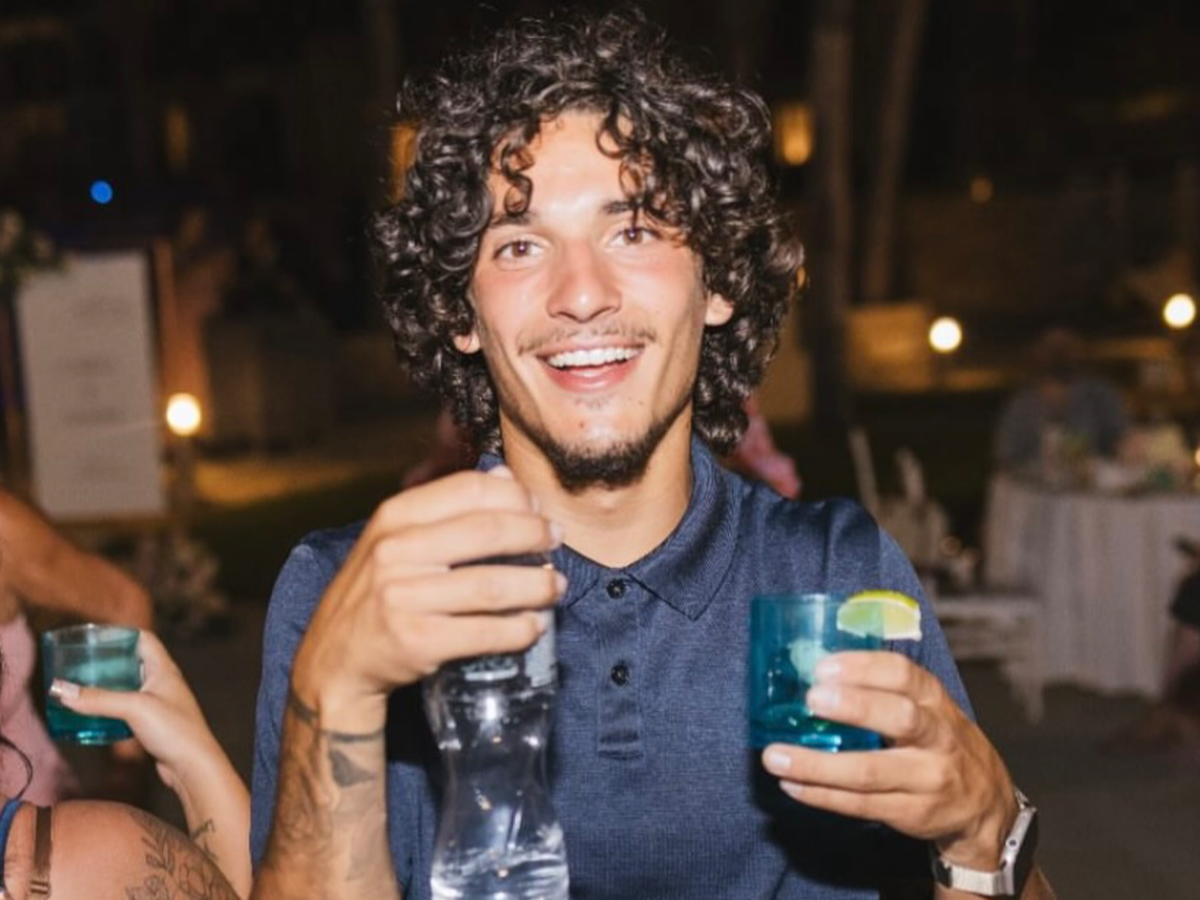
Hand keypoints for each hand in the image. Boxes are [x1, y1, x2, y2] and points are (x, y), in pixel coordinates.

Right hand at [49, 630, 225, 797]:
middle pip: (134, 663)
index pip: (144, 639)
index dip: (122, 634)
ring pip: (130, 687)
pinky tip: (95, 714)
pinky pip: (129, 709)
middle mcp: (164, 682)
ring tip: (82, 687)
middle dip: (108, 662)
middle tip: (80, 664)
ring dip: (109, 686)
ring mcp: (160, 703)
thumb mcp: (134, 708)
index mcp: (164, 669)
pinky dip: (112, 707)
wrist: (194, 765)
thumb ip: (98, 699)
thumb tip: (61, 690)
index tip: (95, 637)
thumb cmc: (174, 730)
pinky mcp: (154, 723)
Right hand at [291, 466, 565, 731]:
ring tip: (555, 587)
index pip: (469, 489)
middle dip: (535, 535)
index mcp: (393, 517)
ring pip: (493, 585)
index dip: (516, 496)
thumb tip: (504, 476)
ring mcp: (403, 597)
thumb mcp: (395, 540)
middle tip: (556, 542)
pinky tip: (533, 626)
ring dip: (537, 586)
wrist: (335, 660)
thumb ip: (445, 508)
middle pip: (488, 531)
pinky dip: (519, 630)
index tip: (539, 509)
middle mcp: (394, 551)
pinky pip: (485, 632)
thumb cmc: (377, 594)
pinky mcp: (416, 641)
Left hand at [759, 651, 1018, 870]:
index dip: (864, 668)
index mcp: (933, 701)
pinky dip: (821, 795)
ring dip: (817, 765)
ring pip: (870, 772)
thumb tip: (809, 670)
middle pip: (899, 719)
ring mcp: (926, 779)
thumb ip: (883, 690)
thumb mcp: (926, 708)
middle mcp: (936, 737)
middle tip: (809, 700)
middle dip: (854, 708)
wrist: (984, 804)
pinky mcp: (911, 813)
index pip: (904, 675)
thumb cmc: (937, 741)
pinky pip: (860, 805)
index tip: (823, 666)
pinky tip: (791, 785)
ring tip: (776, 756)